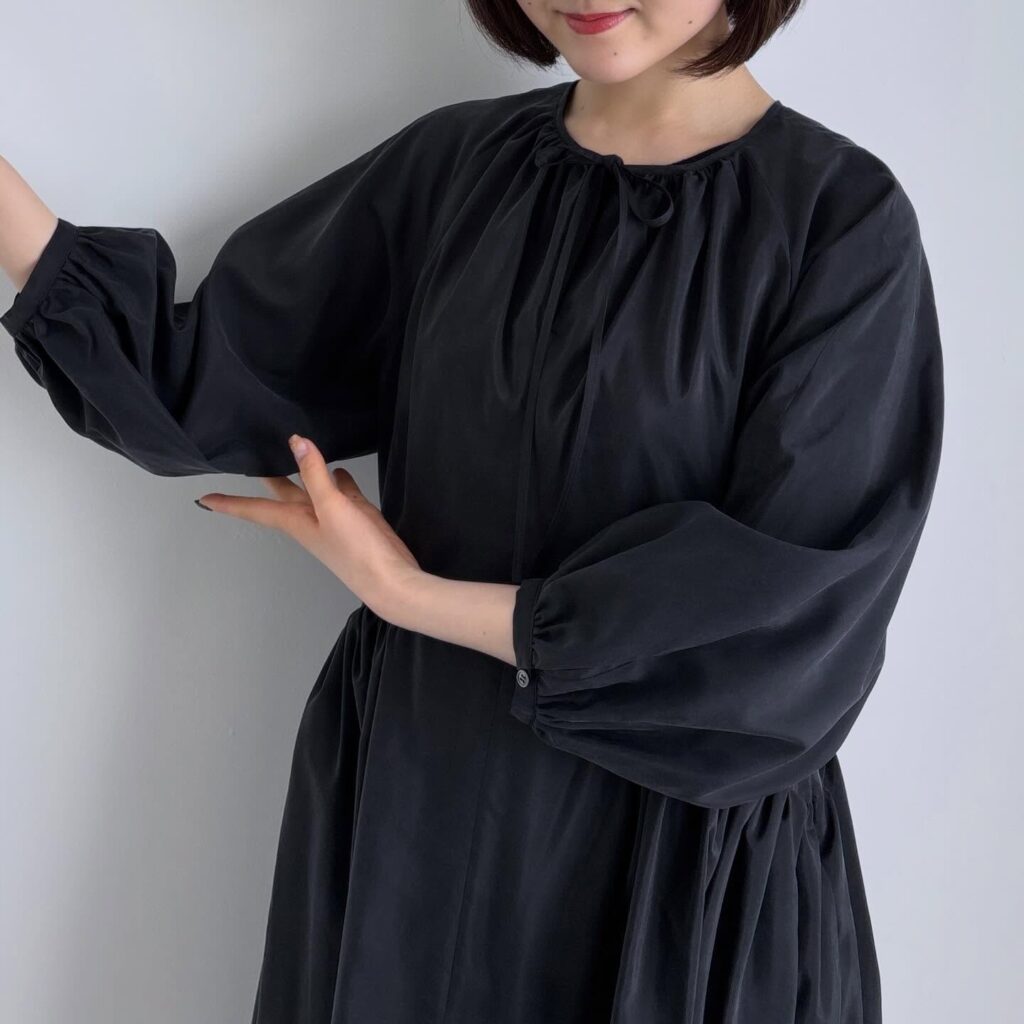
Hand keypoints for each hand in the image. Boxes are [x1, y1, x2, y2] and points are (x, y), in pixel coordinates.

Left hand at [194, 433, 420, 616]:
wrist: (390, 579)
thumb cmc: (356, 550)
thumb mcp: (332, 507)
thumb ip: (314, 474)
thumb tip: (297, 442)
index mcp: (295, 521)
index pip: (254, 508)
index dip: (229, 502)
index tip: (203, 499)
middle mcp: (309, 520)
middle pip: (282, 494)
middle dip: (268, 477)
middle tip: (251, 456)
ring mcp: (333, 520)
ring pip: (313, 490)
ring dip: (305, 473)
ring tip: (296, 450)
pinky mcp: (355, 519)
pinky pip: (341, 493)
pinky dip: (338, 480)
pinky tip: (340, 470)